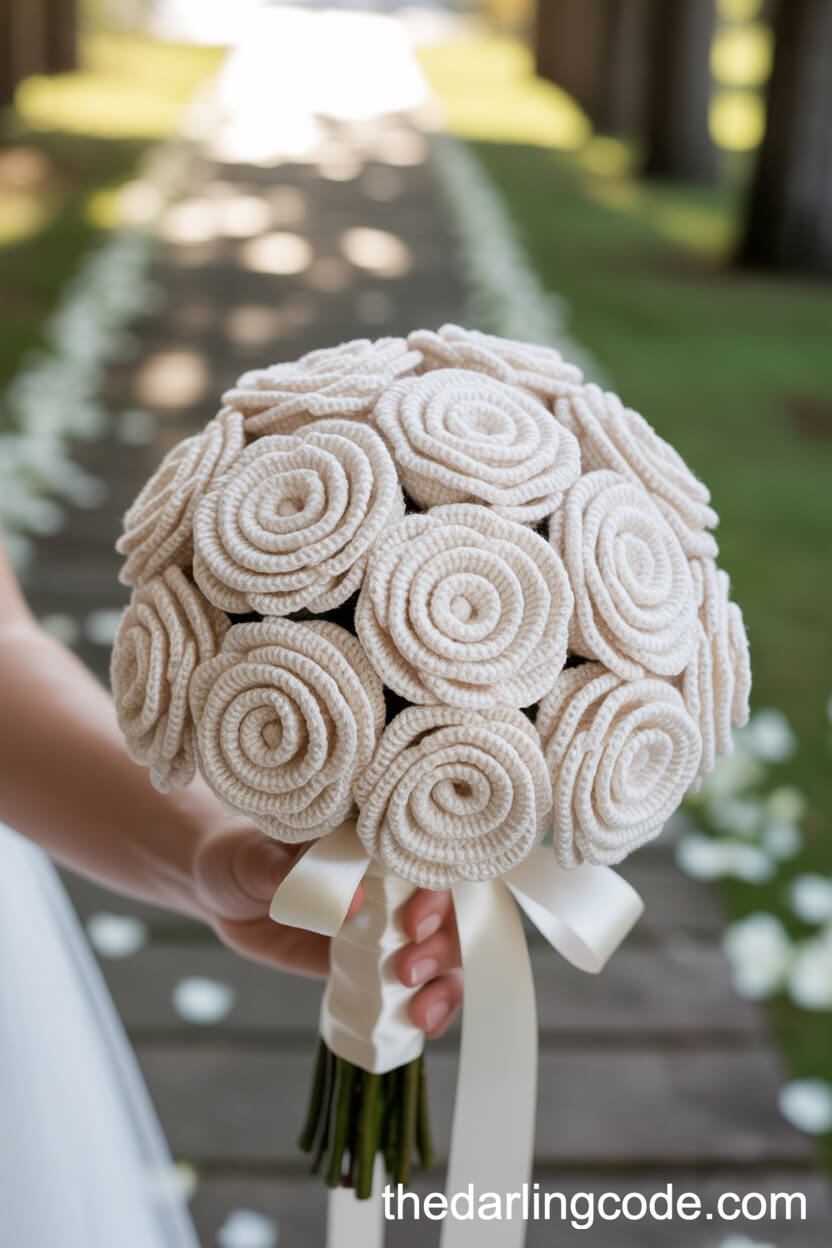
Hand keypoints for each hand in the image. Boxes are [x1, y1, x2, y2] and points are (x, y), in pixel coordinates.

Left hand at [193, 819, 461, 1037]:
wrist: (222, 889)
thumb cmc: (243, 856)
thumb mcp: (259, 860)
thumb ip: (299, 876)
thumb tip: (355, 901)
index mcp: (376, 840)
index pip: (428, 860)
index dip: (434, 891)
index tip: (413, 922)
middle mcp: (395, 880)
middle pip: (450, 910)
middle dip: (442, 945)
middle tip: (408, 971)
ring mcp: (390, 922)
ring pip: (445, 950)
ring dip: (444, 982)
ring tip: (419, 1012)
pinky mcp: (377, 961)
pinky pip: (417, 986)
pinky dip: (430, 1007)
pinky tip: (422, 1026)